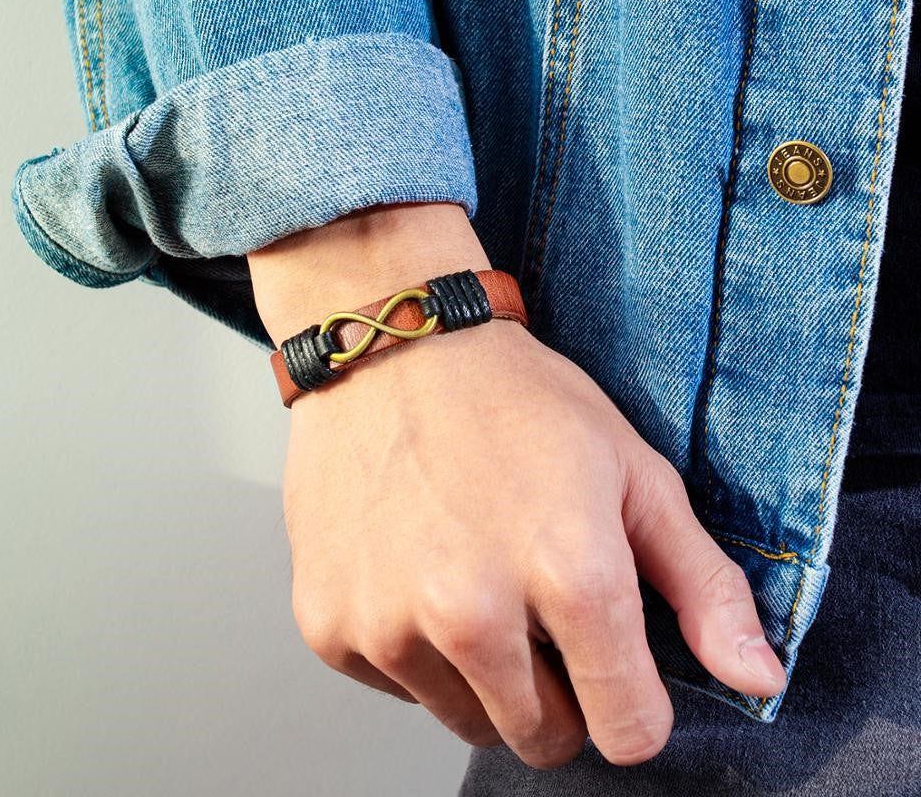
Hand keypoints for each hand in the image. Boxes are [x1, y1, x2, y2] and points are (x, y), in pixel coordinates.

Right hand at [248, 203, 785, 768]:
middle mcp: (472, 615)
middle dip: (558, 690)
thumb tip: (758, 679)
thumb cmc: (512, 399)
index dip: (633, 700)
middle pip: (545, 739)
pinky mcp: (329, 624)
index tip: (614, 661)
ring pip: (467, 718)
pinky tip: (416, 568)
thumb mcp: (631, 470)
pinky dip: (415, 645)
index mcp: (569, 575)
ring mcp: (389, 623)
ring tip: (473, 574)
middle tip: (534, 599)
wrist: (391, 349)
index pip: (628, 730)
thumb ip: (702, 584)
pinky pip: (398, 684)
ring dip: (481, 670)